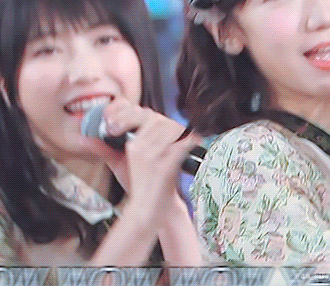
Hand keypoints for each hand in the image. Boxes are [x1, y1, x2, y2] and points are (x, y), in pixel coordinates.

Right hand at [97, 99, 199, 224]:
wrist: (145, 211)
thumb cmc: (143, 188)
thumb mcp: (131, 164)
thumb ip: (137, 144)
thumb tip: (148, 126)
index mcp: (133, 146)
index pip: (147, 117)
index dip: (162, 117)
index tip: (172, 123)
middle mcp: (140, 148)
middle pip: (159, 120)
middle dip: (173, 122)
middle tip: (183, 129)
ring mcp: (152, 157)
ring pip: (170, 129)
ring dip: (183, 130)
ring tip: (191, 133)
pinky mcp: (164, 167)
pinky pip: (181, 146)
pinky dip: (191, 140)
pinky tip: (198, 139)